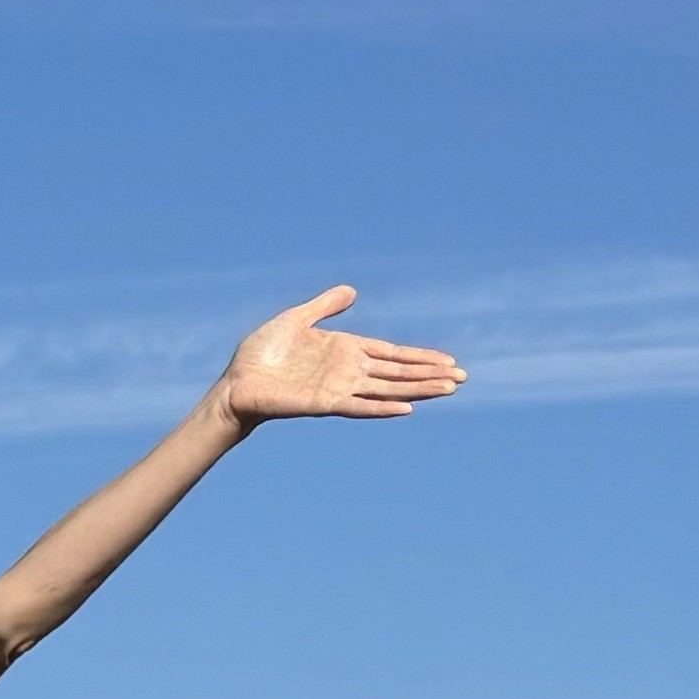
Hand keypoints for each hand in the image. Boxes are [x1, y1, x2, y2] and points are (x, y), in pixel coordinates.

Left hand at [210, 285, 464, 428]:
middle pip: (398, 373)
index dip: (420, 358)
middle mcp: (347, 372)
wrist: (235, 382)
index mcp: (345, 351)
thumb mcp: (297, 319)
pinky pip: (359, 406)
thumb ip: (325, 306)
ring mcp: (338, 389)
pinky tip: (406, 408)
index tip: (449, 362)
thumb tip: (352, 291)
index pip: (392, 355)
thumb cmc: (260, 355)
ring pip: (387, 389)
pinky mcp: (324, 404)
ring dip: (418, 390)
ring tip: (448, 390)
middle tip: (462, 379)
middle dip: (429, 375)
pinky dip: (382, 407)